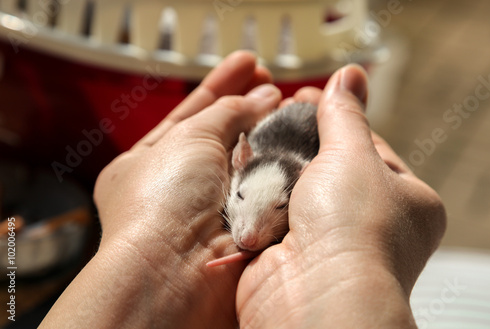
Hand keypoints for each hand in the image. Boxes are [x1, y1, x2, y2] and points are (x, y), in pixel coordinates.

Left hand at [40, 51, 281, 328]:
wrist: (178, 271)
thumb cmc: (162, 203)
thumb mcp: (189, 136)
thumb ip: (227, 111)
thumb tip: (262, 96)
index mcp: (149, 163)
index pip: (190, 113)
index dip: (220, 86)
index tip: (248, 64)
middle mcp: (181, 187)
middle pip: (222, 135)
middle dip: (247, 104)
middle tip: (273, 78)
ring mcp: (214, 207)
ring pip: (248, 159)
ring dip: (268, 130)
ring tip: (291, 99)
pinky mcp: (244, 224)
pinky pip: (267, 184)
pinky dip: (282, 161)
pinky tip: (299, 135)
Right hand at [236, 65, 445, 327]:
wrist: (314, 295)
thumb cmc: (353, 230)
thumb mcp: (353, 155)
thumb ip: (345, 115)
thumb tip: (350, 75)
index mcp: (405, 202)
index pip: (369, 147)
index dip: (339, 118)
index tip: (308, 95)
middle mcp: (369, 224)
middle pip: (331, 165)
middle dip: (304, 137)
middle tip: (281, 108)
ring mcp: (328, 238)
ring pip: (298, 186)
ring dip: (279, 162)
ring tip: (260, 130)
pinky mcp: (291, 249)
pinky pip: (275, 208)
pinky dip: (262, 189)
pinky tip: (248, 164)